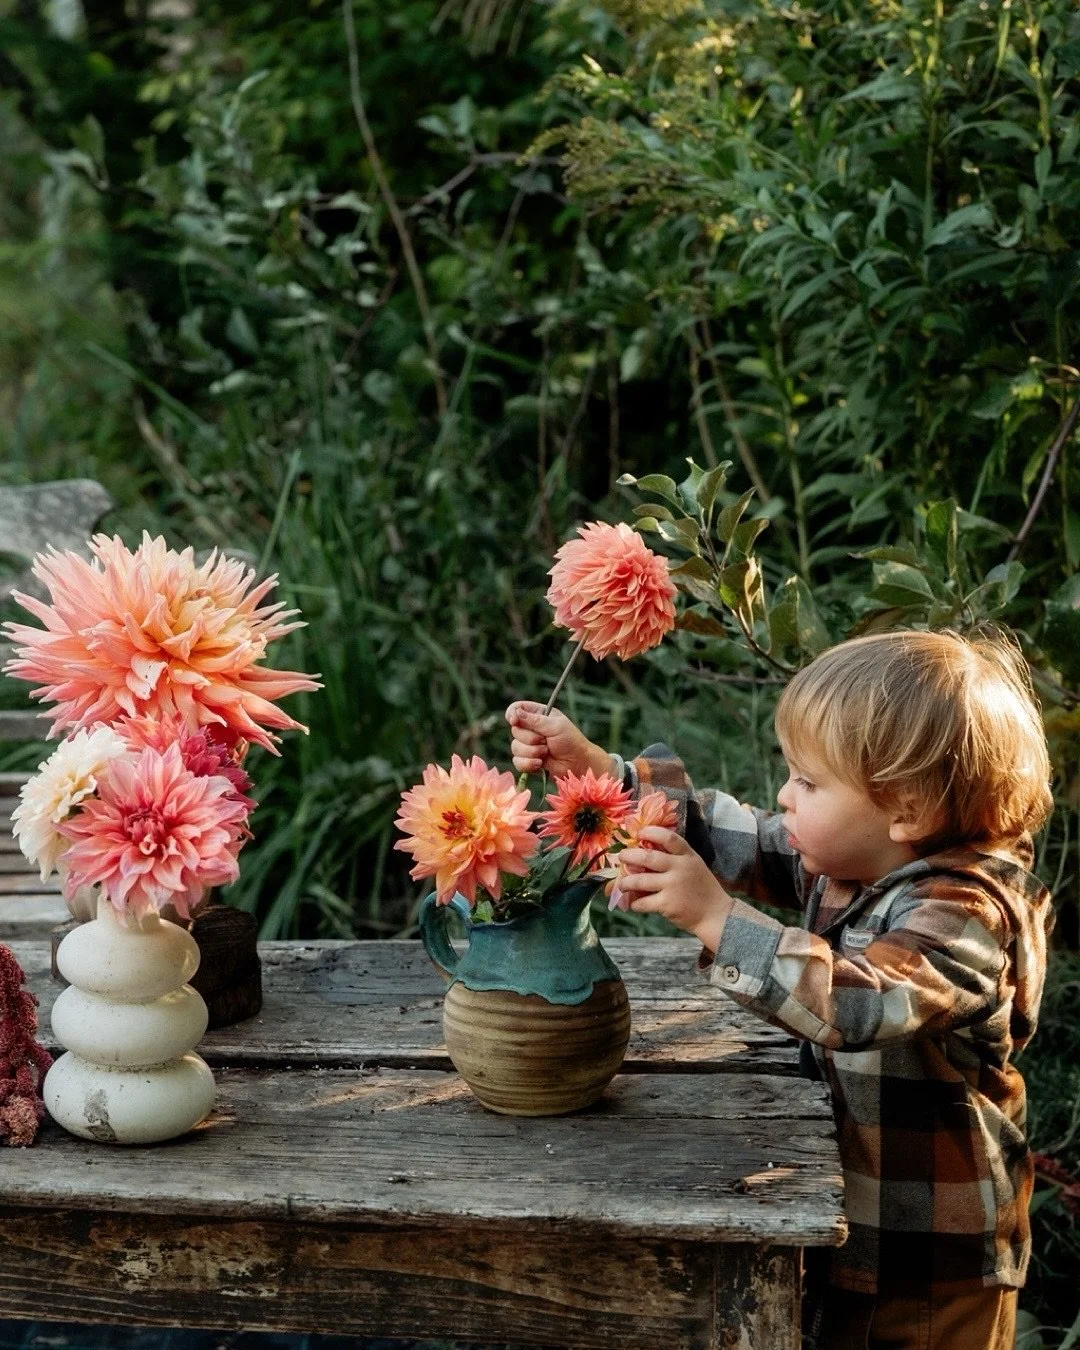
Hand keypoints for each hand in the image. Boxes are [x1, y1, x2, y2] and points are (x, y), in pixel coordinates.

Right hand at [505, 702, 610, 778]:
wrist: (577, 763)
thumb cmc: (571, 741)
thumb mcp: (555, 726)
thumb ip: (535, 720)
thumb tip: (516, 713)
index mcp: (538, 714)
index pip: (516, 709)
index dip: (512, 714)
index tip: (515, 721)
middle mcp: (531, 728)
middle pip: (515, 731)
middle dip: (530, 739)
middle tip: (545, 741)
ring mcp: (528, 745)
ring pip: (515, 747)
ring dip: (531, 752)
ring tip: (546, 752)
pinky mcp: (528, 760)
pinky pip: (517, 762)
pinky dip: (528, 764)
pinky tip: (540, 763)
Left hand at [613, 827, 731, 951]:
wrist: (715, 915)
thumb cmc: (702, 889)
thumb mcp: (694, 866)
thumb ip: (675, 858)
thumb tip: (645, 851)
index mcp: (688, 856)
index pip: (669, 838)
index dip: (651, 832)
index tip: (639, 833)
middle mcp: (680, 868)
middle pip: (648, 857)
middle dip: (629, 856)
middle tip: (621, 857)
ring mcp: (673, 886)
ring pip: (640, 880)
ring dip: (626, 882)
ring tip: (622, 884)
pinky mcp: (667, 904)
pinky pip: (642, 902)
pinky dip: (635, 903)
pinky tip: (634, 903)